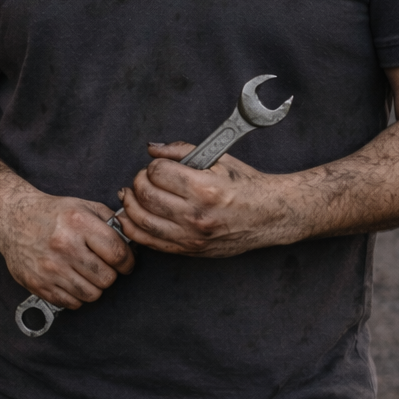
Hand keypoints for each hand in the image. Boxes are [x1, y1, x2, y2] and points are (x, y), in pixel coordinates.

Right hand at [0, 192, 133, 307]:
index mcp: (78, 223)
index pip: (117, 253)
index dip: (128, 262)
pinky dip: (77, 296)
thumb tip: (133, 240)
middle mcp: (64, 246)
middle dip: (110, 274)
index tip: (126, 263)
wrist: (12, 218)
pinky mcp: (38, 284)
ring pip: (91, 294)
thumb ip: (110, 221)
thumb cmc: (52, 213)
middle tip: (103, 267)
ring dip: (94, 287)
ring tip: (87, 274)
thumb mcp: (82, 205)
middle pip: (107, 278)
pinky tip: (72, 281)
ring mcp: (50, 268)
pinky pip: (72, 303)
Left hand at [116, 143, 291, 256]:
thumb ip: (182, 150)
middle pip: (146, 195)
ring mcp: (191, 236)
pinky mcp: (189, 250)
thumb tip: (153, 149)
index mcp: (204, 188)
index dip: (153, 165)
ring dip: (130, 204)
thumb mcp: (219, 159)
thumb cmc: (246, 186)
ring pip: (142, 220)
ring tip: (130, 194)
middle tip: (144, 178)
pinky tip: (129, 217)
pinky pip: (150, 242)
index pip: (158, 172)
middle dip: (138, 181)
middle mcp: (196, 215)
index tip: (159, 166)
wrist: (269, 215)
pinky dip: (133, 229)